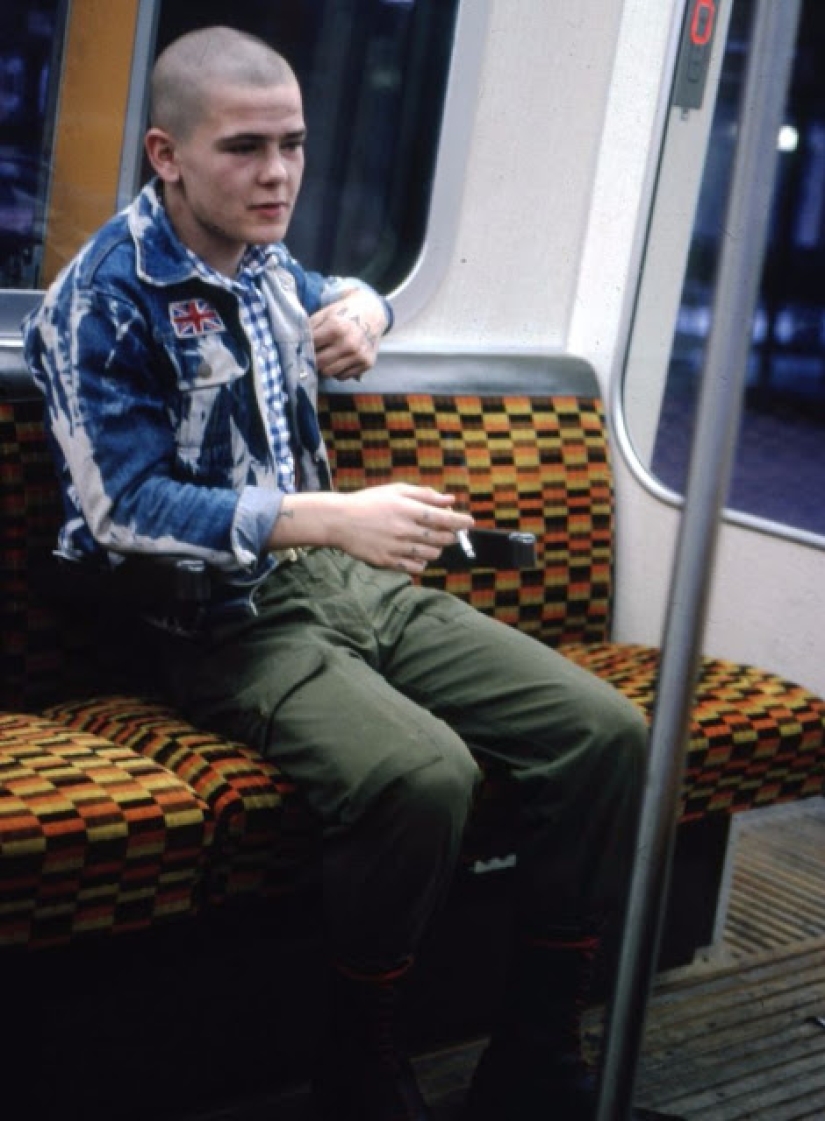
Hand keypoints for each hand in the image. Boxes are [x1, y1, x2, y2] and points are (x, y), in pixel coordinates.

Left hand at [309, 288, 388, 380]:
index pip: (312, 347)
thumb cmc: (343, 313)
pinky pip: (343, 376)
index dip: (305, 348)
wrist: (371, 313)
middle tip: (313, 356)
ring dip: (325, 367)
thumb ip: (310, 328)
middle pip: (320, 363)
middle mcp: (349, 344)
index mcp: (336, 328)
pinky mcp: (367, 364)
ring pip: (330, 373)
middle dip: (314, 360)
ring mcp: (359, 355)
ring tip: (326, 358)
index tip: (303, 348)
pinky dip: (338, 371)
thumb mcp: (325, 314)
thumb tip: (297, 345)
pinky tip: (339, 360)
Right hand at [332, 484, 473, 572]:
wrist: (340, 521)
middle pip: (442, 538)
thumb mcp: (396, 490)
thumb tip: (450, 500)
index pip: (444, 518)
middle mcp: (405, 529)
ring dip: (437, 548)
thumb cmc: (369, 502)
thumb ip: (425, 494)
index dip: (461, 522)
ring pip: (432, 554)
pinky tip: (417, 553)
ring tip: (428, 542)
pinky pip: (416, 567)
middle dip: (451, 536)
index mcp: (408, 509)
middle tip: (448, 533)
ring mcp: (397, 547)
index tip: (469, 523)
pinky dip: (422, 562)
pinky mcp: (388, 562)